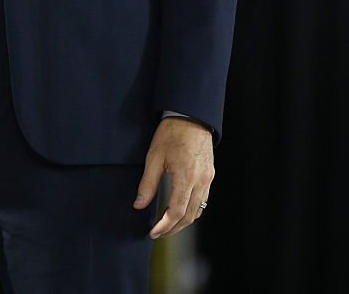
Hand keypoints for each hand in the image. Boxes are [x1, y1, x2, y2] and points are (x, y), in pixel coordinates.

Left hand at [132, 117, 213, 238]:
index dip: (165, 226)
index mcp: (186, 177)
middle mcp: (200, 181)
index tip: (154, 232)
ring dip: (184, 221)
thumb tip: (139, 204)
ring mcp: (208, 178)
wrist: (190, 116)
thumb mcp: (154, 156)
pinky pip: (203, 199)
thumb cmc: (172, 132)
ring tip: (168, 224)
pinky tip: (181, 209)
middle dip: (174, 228)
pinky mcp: (210, 174)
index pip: (177, 212)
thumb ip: (147, 183)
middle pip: (190, 216)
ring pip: (199, 210)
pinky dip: (192, 209)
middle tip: (159, 232)